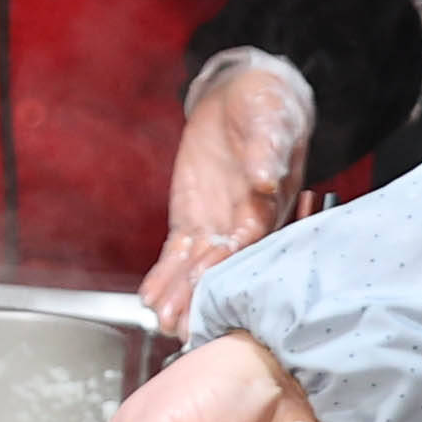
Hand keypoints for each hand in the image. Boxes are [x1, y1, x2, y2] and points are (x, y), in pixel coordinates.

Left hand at [143, 52, 313, 336]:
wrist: (243, 97)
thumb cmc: (267, 108)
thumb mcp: (271, 121)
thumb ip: (269, 151)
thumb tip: (266, 179)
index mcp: (269, 206)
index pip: (248, 243)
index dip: (227, 267)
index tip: (209, 289)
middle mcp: (244, 224)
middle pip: (220, 266)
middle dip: (199, 295)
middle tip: (179, 325)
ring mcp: (217, 225)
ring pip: (197, 266)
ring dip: (179, 293)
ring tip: (160, 319)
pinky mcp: (193, 219)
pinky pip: (178, 252)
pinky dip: (165, 273)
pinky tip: (150, 296)